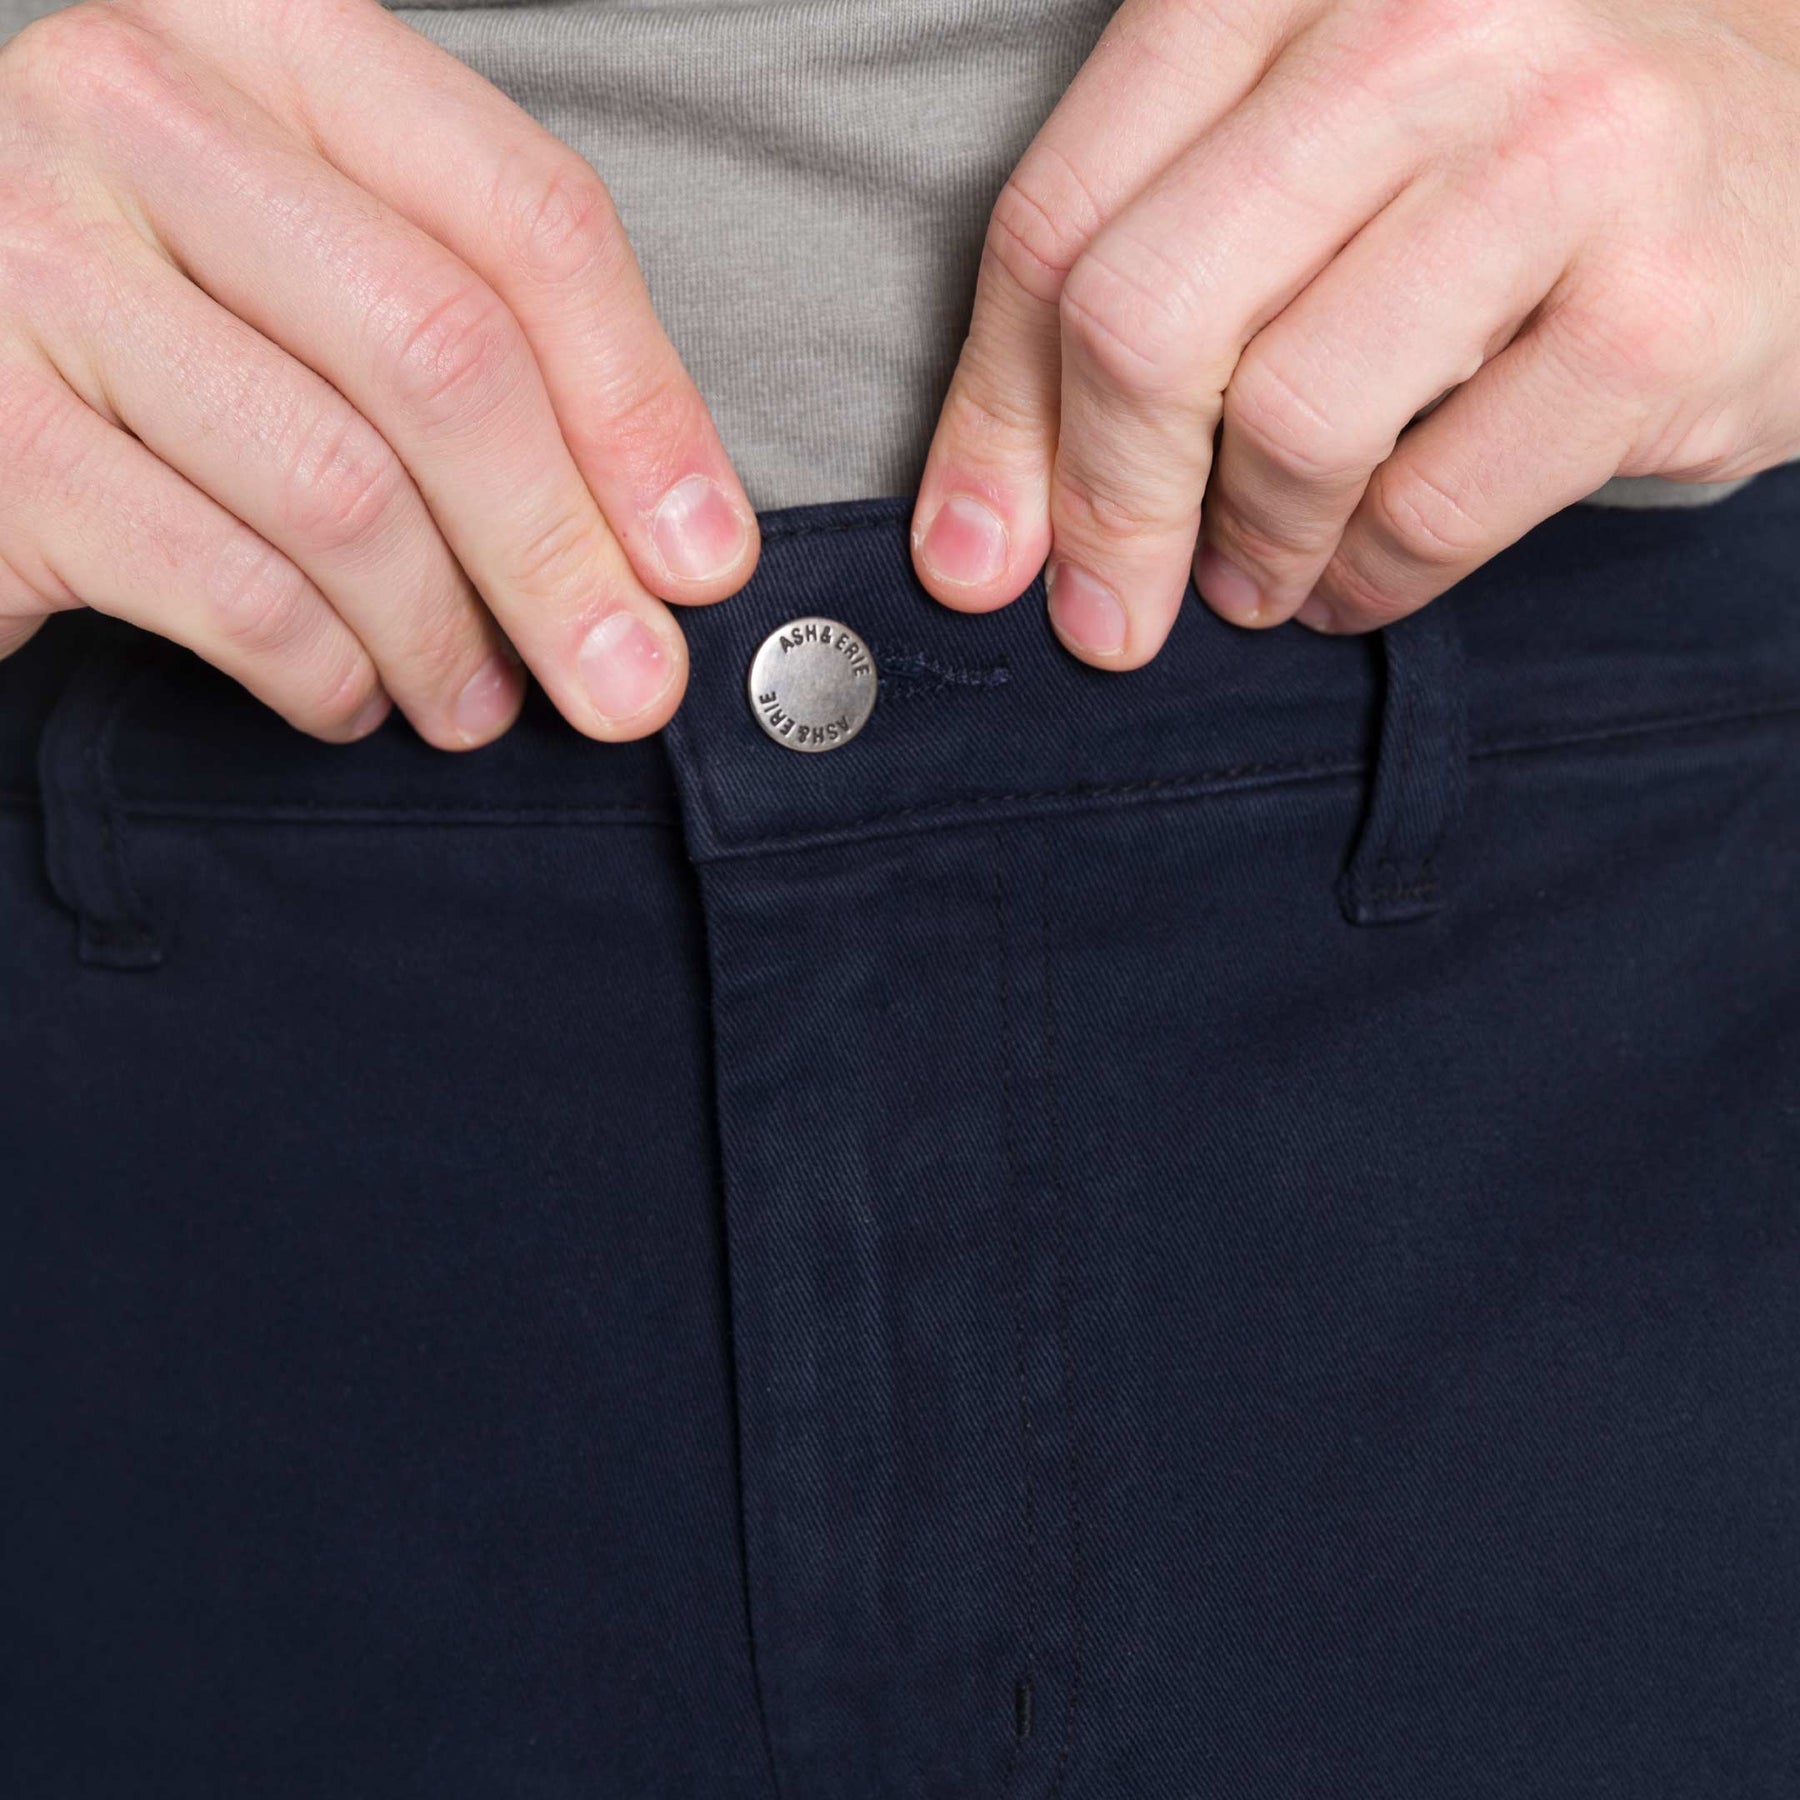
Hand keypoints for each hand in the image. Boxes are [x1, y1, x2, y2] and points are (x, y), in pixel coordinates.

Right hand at [0, 0, 756, 744]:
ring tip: (476, 701)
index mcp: (262, 32)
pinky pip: (237, 592)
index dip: (641, 407)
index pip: (526, 215)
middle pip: (444, 354)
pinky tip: (351, 695)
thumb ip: (492, 357)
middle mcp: (135, 107)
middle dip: (563, 556)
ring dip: (448, 637)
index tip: (703, 557)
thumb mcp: (333, 286)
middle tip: (627, 686)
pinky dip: (328, 677)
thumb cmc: (168, 346)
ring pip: (345, 492)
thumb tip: (681, 546)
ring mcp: (30, 255)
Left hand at [910, 0, 1799, 661]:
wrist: (1795, 121)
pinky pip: (1431, 510)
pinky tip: (1358, 573)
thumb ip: (1141, 289)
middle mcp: (1426, 19)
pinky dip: (1368, 580)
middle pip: (1145, 319)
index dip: (992, 420)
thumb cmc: (1504, 152)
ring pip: (1289, 423)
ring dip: (1251, 547)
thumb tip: (979, 545)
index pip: (1059, 220)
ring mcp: (1564, 151)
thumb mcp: (1305, 159)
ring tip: (1261, 569)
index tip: (976, 557)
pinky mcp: (1664, 306)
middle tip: (1107, 610)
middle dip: (1107, 509)